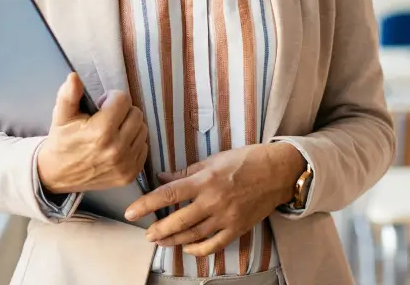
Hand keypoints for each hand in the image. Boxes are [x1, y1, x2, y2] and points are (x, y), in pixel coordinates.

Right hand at [36, 73, 148, 194]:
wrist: (58, 175)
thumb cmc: (62, 141)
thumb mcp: (61, 116)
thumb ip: (68, 94)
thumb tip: (74, 77)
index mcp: (101, 132)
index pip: (123, 99)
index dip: (111, 98)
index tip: (100, 106)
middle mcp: (117, 149)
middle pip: (136, 113)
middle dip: (122, 111)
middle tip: (107, 118)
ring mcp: (125, 164)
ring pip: (143, 129)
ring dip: (130, 126)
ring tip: (112, 131)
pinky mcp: (131, 175)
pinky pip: (144, 147)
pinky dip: (133, 143)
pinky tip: (117, 144)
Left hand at [124, 143, 305, 255]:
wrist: (277, 172)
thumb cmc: (246, 160)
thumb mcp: (214, 159)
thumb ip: (187, 172)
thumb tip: (162, 178)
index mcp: (205, 180)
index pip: (169, 194)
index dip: (147, 204)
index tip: (131, 212)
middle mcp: (213, 201)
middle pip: (178, 221)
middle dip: (158, 230)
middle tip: (147, 233)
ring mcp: (226, 217)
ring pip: (193, 236)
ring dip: (173, 241)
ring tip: (160, 241)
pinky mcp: (237, 228)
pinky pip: (213, 245)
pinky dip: (198, 250)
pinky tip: (187, 248)